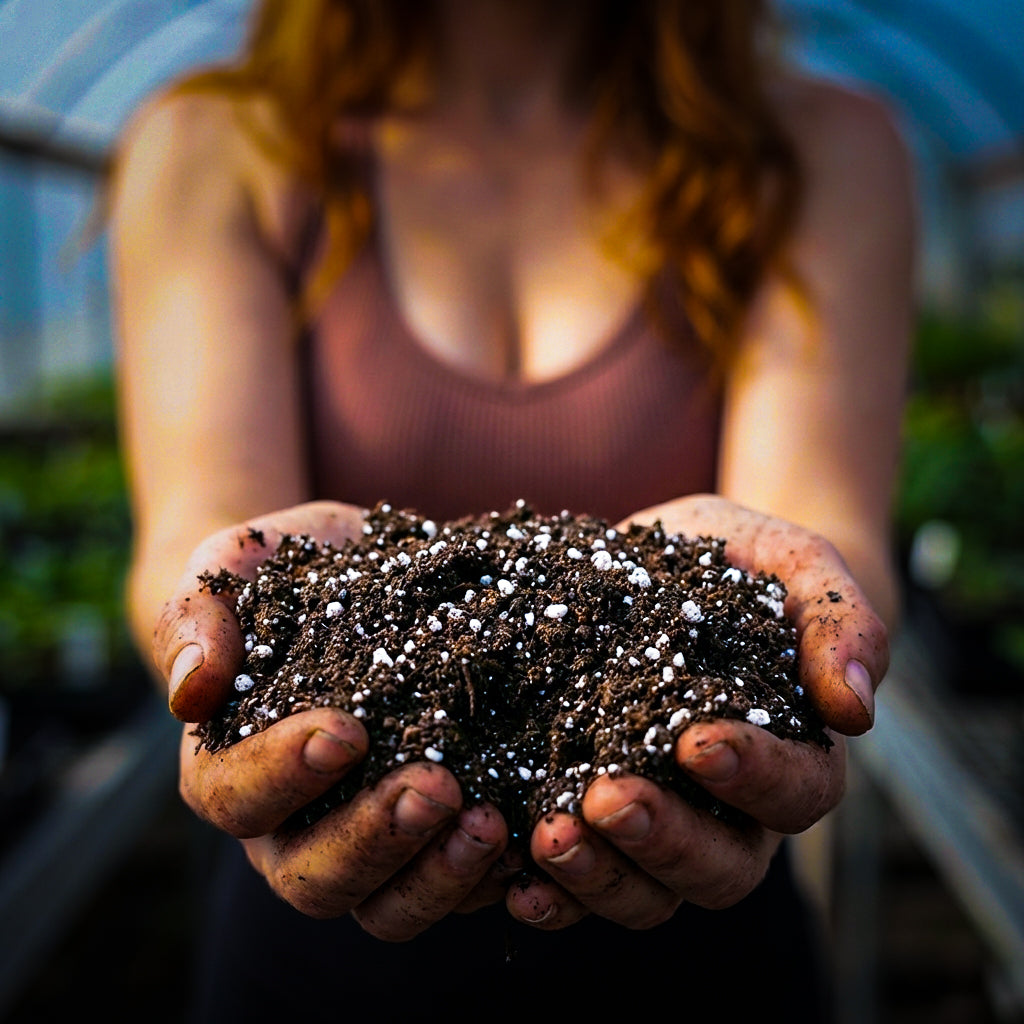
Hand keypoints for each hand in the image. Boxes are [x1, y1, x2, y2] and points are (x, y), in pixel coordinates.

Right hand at [154, 501, 510, 937]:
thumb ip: (198, 619)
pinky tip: (530, 834)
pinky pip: (454, 889)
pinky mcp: (429, 840)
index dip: (283, 776)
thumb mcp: (233, 572)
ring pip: (386, 906)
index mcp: (230, 769)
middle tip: (437, 785)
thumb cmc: (280, 575)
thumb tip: (194, 690)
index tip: (345, 730)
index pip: (237, 798)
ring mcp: (363, 842)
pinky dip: (491, 876)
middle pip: (314, 877)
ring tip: (490, 819)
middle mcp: (291, 827)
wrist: (350, 571)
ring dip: (439, 875)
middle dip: (376, 839)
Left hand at [506, 494, 886, 928]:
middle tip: (605, 800)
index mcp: (793, 753)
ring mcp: (662, 821)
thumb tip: (856, 709)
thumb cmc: (743, 560)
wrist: (668, 556)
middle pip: (719, 868)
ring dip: (598, 876)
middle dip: (662, 842)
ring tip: (547, 837)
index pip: (794, 792)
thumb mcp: (795, 565)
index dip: (753, 776)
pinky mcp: (593, 816)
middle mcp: (731, 809)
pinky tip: (512, 880)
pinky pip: (581, 883)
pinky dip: (550, 892)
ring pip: (649, 892)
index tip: (697, 742)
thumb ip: (837, 622)